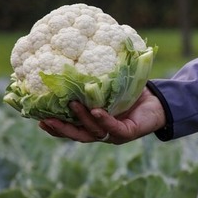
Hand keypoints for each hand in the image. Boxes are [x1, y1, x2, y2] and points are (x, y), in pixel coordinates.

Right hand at [38, 87, 166, 143]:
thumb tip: (70, 62)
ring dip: (81, 119)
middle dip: (61, 129)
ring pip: (94, 131)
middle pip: (78, 135)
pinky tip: (95, 111)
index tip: (38, 119)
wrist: (159, 103)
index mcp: (94, 125)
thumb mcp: (109, 88)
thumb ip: (92, 84)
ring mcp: (114, 135)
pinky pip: (113, 128)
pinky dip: (103, 120)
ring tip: (72, 105)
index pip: (71, 129)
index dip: (55, 127)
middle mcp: (102, 132)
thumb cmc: (132, 94)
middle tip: (45, 121)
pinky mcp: (128, 133)